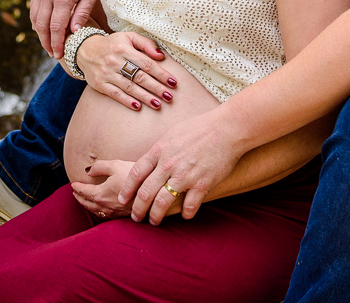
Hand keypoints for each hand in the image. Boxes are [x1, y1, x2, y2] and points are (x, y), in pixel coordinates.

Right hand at [30, 0, 100, 57]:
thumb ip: (83, 12)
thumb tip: (75, 31)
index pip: (56, 27)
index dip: (57, 43)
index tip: (59, 54)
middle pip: (42, 26)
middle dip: (47, 43)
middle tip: (53, 54)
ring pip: (35, 18)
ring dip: (40, 33)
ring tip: (48, 44)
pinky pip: (33, 8)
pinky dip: (36, 20)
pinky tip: (42, 27)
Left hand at [70, 159, 137, 218]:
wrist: (155, 194)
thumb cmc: (135, 178)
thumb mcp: (116, 165)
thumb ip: (99, 167)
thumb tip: (88, 170)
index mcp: (100, 194)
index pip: (84, 191)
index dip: (77, 187)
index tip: (73, 184)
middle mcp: (105, 206)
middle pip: (87, 203)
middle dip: (79, 198)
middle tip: (75, 194)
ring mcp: (114, 213)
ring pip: (96, 211)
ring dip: (88, 206)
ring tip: (85, 201)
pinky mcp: (123, 216)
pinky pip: (105, 216)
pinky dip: (98, 212)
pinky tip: (102, 209)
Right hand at [75, 31, 176, 111]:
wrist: (85, 50)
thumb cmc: (113, 44)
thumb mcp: (128, 37)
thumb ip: (146, 44)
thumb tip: (161, 55)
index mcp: (124, 48)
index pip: (146, 63)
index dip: (161, 73)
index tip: (173, 82)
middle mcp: (115, 61)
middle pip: (139, 77)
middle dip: (156, 88)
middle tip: (169, 96)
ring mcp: (106, 73)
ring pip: (129, 87)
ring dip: (145, 97)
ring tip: (158, 104)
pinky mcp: (100, 84)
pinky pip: (115, 94)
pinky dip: (127, 101)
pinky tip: (138, 106)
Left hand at [118, 108, 243, 224]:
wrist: (226, 129)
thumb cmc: (200, 128)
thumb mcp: (172, 134)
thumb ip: (160, 150)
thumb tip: (150, 162)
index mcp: (159, 151)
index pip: (135, 173)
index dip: (127, 189)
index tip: (123, 199)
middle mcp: (168, 164)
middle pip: (145, 192)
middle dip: (138, 209)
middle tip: (135, 217)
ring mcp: (185, 175)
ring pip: (163, 202)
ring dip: (156, 215)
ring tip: (154, 221)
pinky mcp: (202, 183)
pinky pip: (189, 206)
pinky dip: (186, 214)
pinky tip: (185, 216)